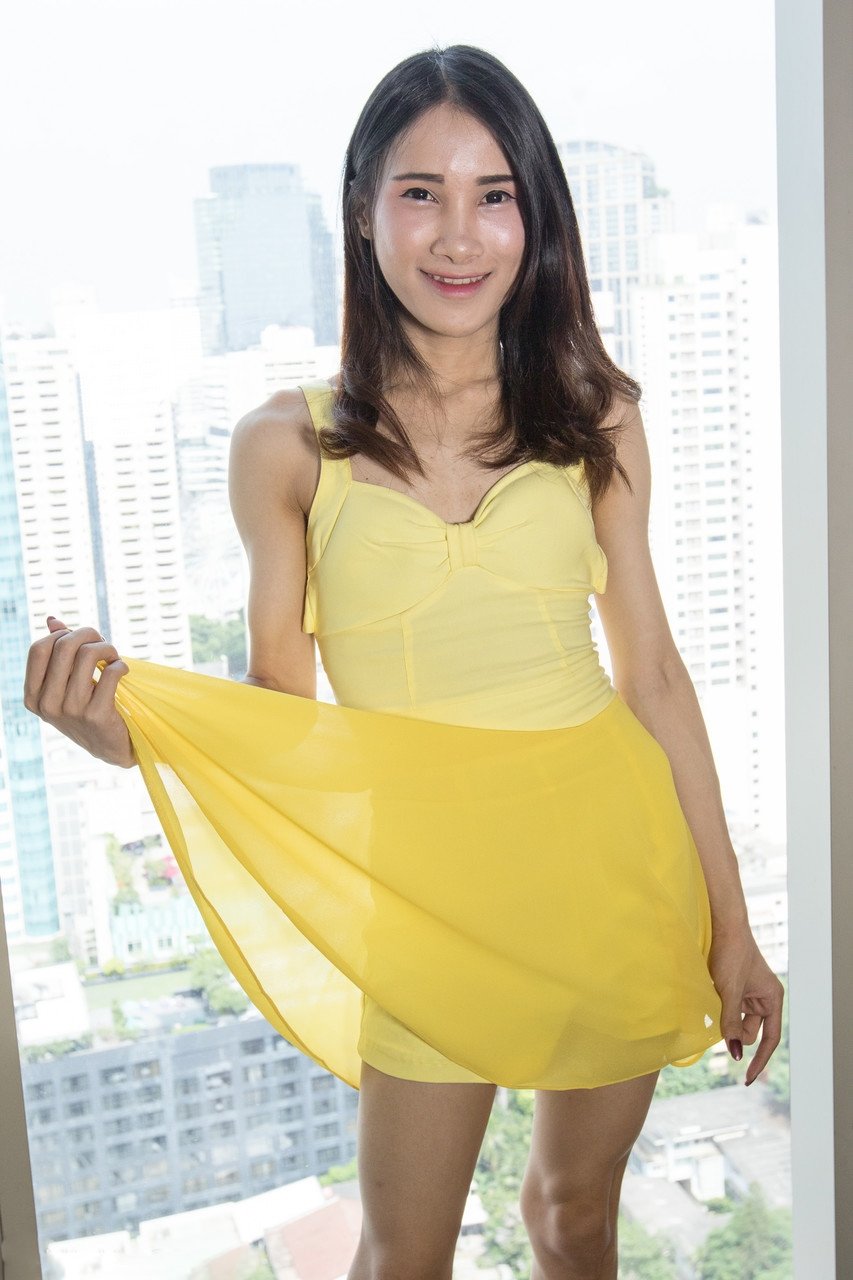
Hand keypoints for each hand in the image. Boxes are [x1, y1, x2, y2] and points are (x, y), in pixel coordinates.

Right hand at [23, 617, 135, 768]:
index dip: (63, 635)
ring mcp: (71, 710)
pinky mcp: (97, 714)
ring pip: (88, 655)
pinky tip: (122, 670)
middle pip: (63, 646)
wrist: (110, 746)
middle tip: (103, 643)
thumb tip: (52, 620)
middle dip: (89, 635)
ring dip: (107, 649)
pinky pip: (110, 672)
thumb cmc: (87, 709)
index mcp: (33, 696)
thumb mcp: (65, 684)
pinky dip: (120, 665)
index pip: (39, 649)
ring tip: (113, 657)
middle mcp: (47, 704)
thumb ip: (58, 653)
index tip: (81, 640)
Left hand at [707, 920, 784, 1085]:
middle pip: (749, 1031)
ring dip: (723, 1018)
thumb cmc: (731, 954)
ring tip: (712, 999)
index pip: (769, 1039)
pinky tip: (709, 998)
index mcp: (772, 999)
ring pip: (736, 1020)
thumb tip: (735, 1054)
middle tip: (716, 1020)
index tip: (746, 1077)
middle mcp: (763, 998)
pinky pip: (727, 1008)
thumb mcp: (729, 991)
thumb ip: (731, 1023)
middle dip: (733, 1031)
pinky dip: (718, 1009)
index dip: (759, 1060)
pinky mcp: (734, 987)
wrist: (721, 925)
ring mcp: (748, 993)